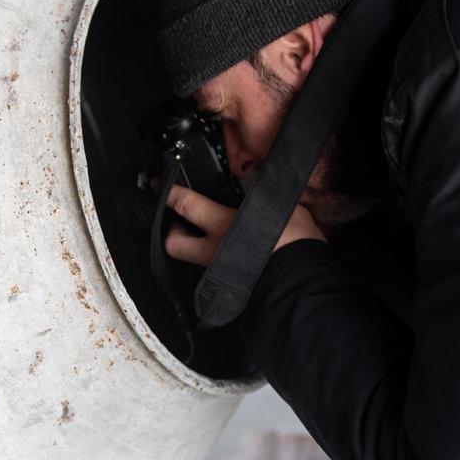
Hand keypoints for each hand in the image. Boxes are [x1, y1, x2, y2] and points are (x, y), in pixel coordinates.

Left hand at [161, 186, 325, 266]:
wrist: (299, 282)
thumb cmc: (292, 243)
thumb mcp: (279, 205)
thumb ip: (263, 190)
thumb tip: (258, 172)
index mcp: (222, 224)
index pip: (186, 204)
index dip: (170, 193)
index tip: (160, 186)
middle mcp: (214, 250)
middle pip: (174, 243)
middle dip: (172, 232)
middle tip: (178, 222)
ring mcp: (220, 272)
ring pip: (194, 260)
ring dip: (196, 249)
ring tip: (207, 239)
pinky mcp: (230, 287)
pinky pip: (216, 274)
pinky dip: (219, 265)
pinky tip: (231, 258)